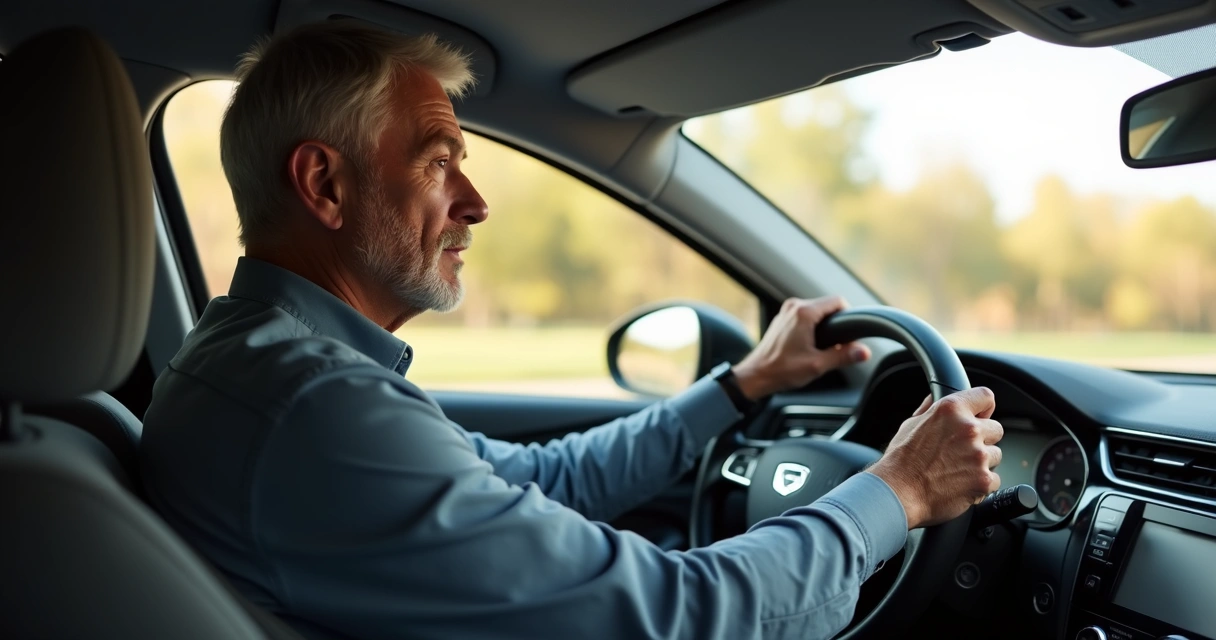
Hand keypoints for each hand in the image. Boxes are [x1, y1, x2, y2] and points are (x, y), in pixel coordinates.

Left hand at [732, 297, 870, 399]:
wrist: (756, 376)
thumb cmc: (782, 370)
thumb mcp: (817, 365)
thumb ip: (843, 356)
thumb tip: (864, 352)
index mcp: (804, 312)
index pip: (838, 301)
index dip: (849, 316)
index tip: (850, 333)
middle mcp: (794, 306)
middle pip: (827, 306)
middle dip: (836, 323)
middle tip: (837, 345)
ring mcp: (786, 311)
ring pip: (817, 311)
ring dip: (824, 326)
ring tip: (823, 347)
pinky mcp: (783, 319)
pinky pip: (805, 316)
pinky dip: (812, 327)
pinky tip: (810, 345)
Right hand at [868, 388, 1003, 529]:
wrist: (898, 492)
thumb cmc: (901, 460)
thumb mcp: (911, 424)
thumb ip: (931, 409)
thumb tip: (936, 398)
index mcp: (951, 410)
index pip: (985, 397)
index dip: (984, 408)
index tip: (980, 417)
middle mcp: (968, 429)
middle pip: (996, 429)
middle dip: (983, 439)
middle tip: (962, 450)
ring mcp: (978, 455)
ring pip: (996, 455)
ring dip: (982, 462)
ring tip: (958, 470)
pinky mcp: (983, 479)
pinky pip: (994, 479)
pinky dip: (981, 484)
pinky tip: (961, 484)